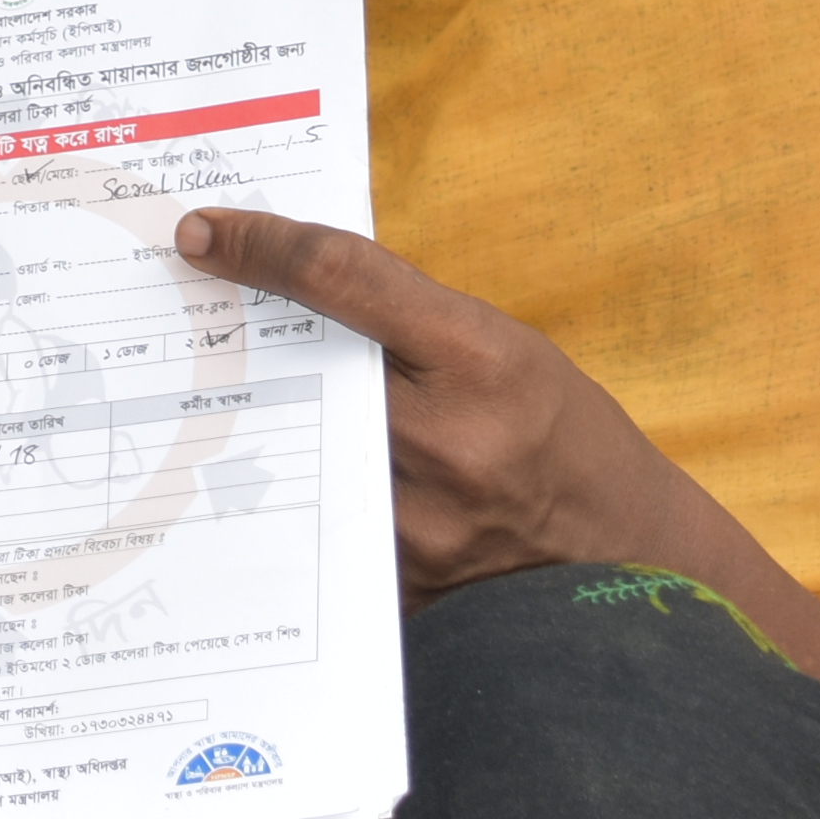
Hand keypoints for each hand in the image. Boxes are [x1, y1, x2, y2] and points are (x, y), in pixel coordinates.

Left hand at [180, 207, 819, 818]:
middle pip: (305, 368)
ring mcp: (420, 523)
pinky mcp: (400, 586)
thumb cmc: (574, 445)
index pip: (347, 279)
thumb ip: (419, 326)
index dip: (265, 245)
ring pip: (300, 452)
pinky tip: (260, 486)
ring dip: (255, 421)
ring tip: (207, 399)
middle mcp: (448, 440)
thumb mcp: (514, 355)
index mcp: (485, 359)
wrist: (635, 573)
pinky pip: (322, 526)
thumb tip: (303, 286)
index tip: (205, 232)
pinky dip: (292, 498)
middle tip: (184, 316)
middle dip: (242, 341)